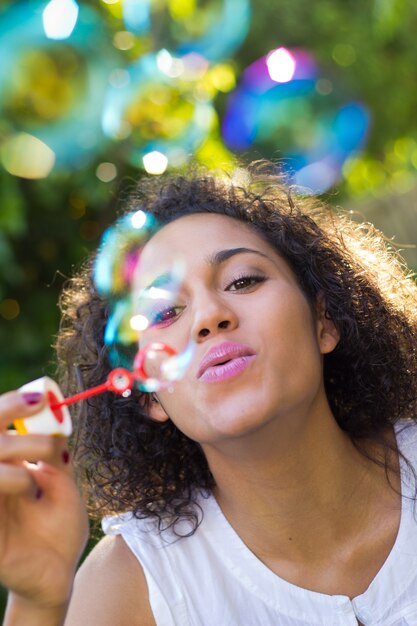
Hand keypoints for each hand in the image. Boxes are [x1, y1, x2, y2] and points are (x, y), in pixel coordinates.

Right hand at [0, 389, 88, 610]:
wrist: (58, 572)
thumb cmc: (58, 525)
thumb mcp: (62, 483)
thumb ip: (55, 454)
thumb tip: (55, 417)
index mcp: (6, 463)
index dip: (10, 405)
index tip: (40, 398)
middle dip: (15, 432)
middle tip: (46, 443)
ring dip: (12, 468)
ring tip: (34, 485)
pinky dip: (10, 481)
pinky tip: (29, 494)